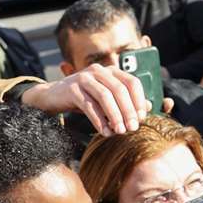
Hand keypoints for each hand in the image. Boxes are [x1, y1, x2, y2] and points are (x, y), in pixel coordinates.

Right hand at [21, 63, 149, 133]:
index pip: (132, 82)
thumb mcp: (106, 99)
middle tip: (133, 128)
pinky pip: (89, 105)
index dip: (139, 100)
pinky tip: (104, 132)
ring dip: (115, 116)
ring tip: (120, 131)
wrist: (53, 97)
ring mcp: (84, 78)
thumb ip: (126, 101)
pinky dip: (99, 120)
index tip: (142, 118)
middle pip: (120, 89)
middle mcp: (99, 70)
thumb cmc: (85, 98)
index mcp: (111, 71)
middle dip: (128, 110)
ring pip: (105, 96)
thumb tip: (149, 107)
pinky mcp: (72, 89)